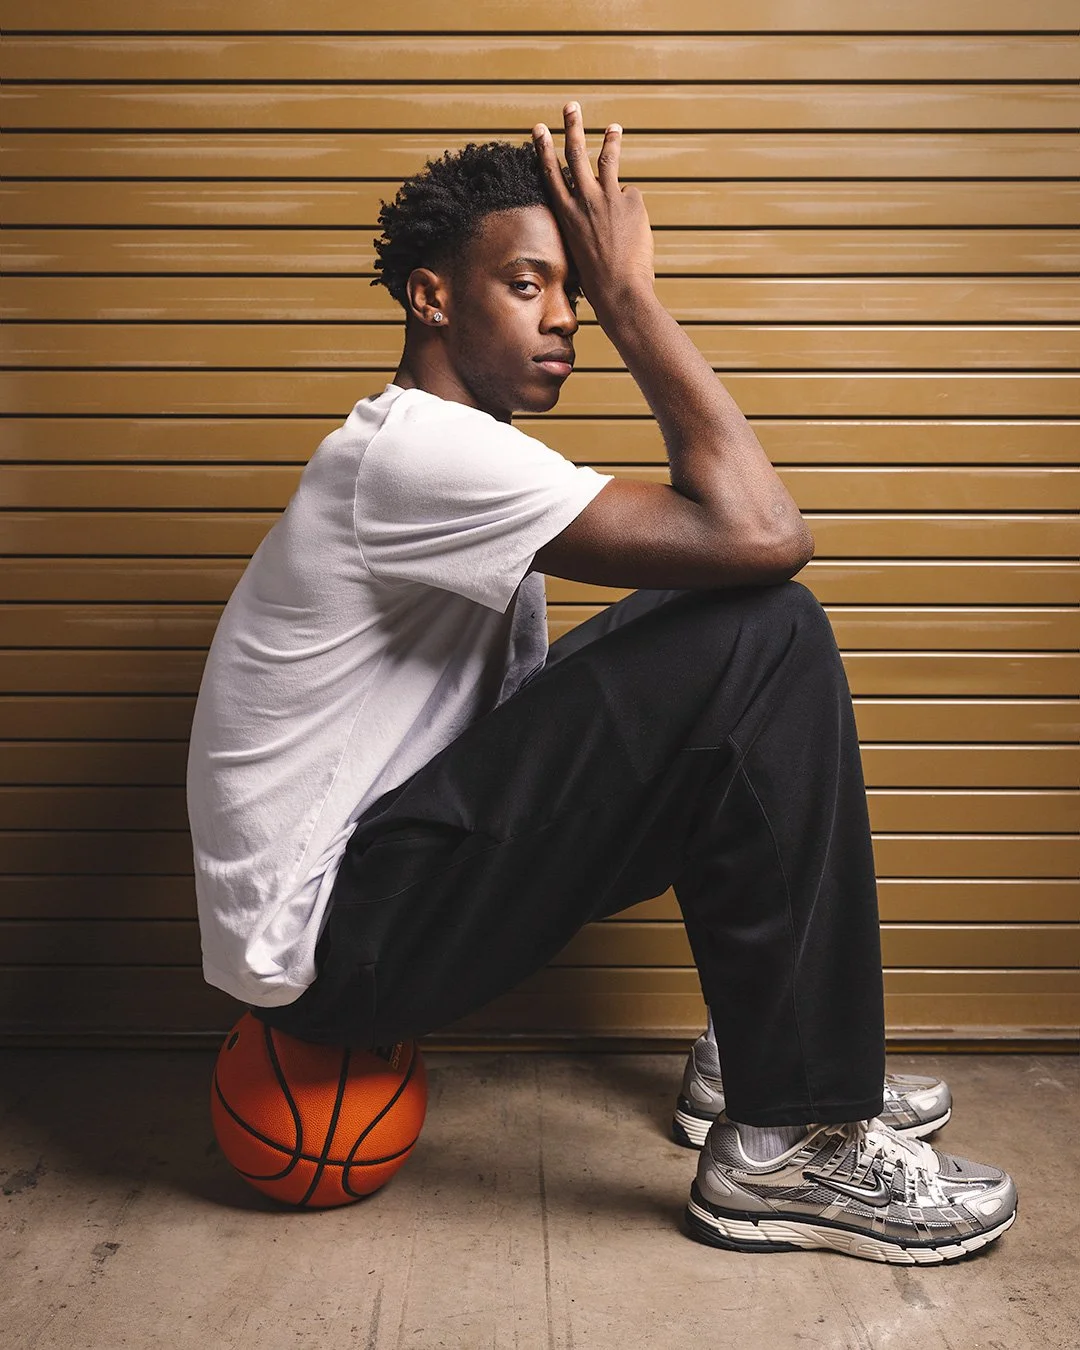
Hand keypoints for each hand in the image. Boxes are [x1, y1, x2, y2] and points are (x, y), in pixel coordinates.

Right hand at [531, 102, 654, 312]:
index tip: (539, 128)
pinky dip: (632, 210)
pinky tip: (633, 231)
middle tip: (571, 106)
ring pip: (608, 161)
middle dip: (573, 127)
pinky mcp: (631, 202)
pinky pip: (632, 198)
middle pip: (576, 154)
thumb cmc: (597, 280)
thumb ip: (587, 222)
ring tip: (614, 127)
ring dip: (611, 140)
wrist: (618, 290)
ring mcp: (608, 198)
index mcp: (566, 213)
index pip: (551, 173)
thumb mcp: (580, 248)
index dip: (544, 148)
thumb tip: (604, 206)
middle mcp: (584, 200)